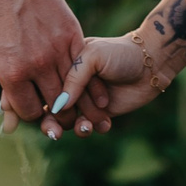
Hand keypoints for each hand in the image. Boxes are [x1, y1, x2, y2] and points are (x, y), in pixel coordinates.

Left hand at [0, 0, 100, 132]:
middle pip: (55, 104)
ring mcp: (57, 48)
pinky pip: (81, 64)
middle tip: (53, 109)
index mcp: (12, 73)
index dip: (31, 114)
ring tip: (69, 98)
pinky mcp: (71, 32)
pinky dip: (82, 76)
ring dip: (71, 96)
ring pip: (73, 87)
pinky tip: (81, 80)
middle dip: (54, 111)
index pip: (31, 111)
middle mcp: (38, 64)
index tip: (30, 107)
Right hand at [43, 36, 169, 139]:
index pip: (42, 87)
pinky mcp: (99, 114)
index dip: (36, 103)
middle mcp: (70, 86)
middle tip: (55, 133)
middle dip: (50, 124)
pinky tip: (105, 124)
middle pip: (50, 110)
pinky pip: (87, 127)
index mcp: (62, 67)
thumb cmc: (119, 52)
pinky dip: (92, 129)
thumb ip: (74, 77)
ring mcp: (84, 101)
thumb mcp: (93, 55)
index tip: (40, 113)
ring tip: (86, 126)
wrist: (150, 63)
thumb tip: (59, 106)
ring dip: (73, 128)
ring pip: (67, 122)